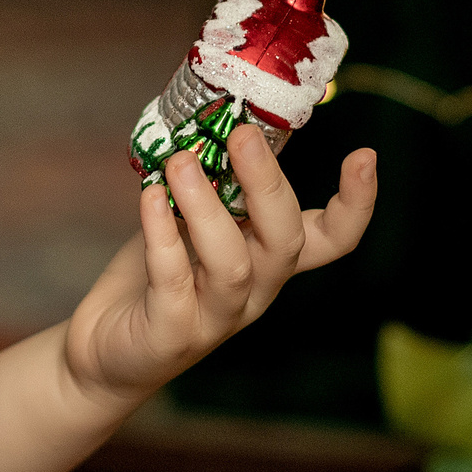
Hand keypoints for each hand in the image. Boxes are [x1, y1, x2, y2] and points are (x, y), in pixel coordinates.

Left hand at [62, 127, 377, 407]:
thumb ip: (217, 183)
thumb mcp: (195, 222)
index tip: (365, 156)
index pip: (334, 240)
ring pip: (232, 265)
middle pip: (285, 243)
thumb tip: (233, 118)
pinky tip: (149, 197)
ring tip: (181, 161)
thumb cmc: (157, 276)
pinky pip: (172, 282)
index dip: (356, 205)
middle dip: (268, 186)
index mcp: (270, 259)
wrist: (106, 353)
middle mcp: (256, 290)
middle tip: (243, 135)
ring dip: (207, 207)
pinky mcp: (171, 334)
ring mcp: (216, 317)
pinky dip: (162, 236)